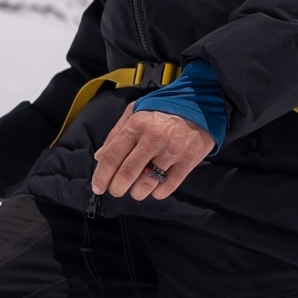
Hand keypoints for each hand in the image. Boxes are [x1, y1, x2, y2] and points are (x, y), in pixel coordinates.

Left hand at [91, 105, 213, 201]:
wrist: (199, 105)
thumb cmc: (163, 109)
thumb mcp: (135, 111)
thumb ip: (115, 133)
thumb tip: (99, 157)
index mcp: (137, 125)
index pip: (112, 157)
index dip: (101, 176)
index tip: (98, 187)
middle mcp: (153, 138)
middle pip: (126, 173)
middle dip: (117, 188)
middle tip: (116, 190)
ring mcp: (172, 151)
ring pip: (146, 183)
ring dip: (137, 192)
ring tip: (136, 191)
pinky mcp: (188, 161)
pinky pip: (167, 187)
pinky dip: (157, 193)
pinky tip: (154, 188)